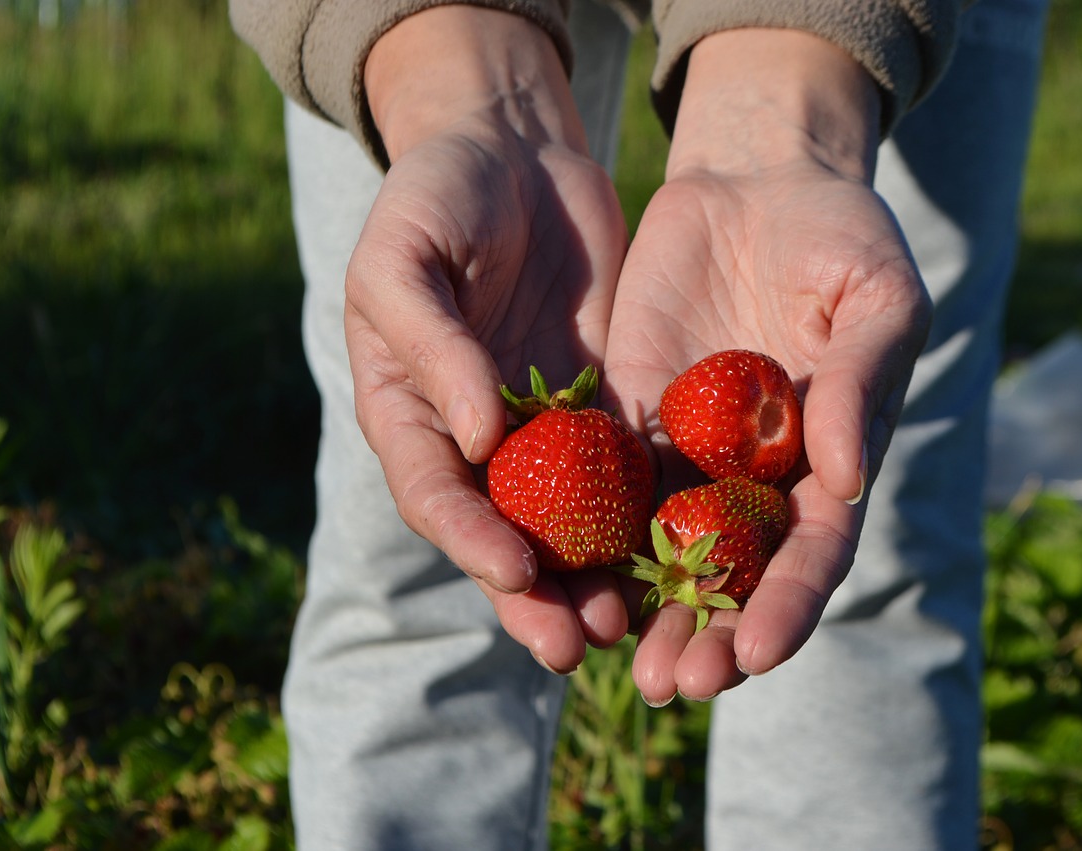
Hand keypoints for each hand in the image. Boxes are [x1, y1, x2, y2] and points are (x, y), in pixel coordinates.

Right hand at [346, 7, 631, 672]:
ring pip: (565, 522)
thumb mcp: (408, 256)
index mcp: (409, 410)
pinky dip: (640, 519)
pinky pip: (620, 473)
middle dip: (536, 594)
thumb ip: (434, 344)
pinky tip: (673, 555)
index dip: (470, 539)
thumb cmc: (437, 194)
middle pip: (501, 532)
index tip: (517, 570)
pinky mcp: (598, 406)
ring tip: (630, 624)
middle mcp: (472, 438)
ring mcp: (538, 428)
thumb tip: (479, 437)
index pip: (435, 493)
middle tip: (579, 644)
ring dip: (592, 577)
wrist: (513, 151)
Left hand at [603, 30, 933, 703]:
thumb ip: (862, 384)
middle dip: (705, 633)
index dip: (787, 606)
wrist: (757, 178)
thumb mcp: (875, 296)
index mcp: (828, 461)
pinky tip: (553, 576)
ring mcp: (689, 452)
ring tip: (610, 661)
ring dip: (640, 610)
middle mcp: (755, 475)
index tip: (755, 654)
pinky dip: (582, 534)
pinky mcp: (629, 418)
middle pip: (732, 574)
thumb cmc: (840, 235)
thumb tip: (846, 481)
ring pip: (662, 549)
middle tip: (673, 684)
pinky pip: (601, 485)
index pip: (812, 553)